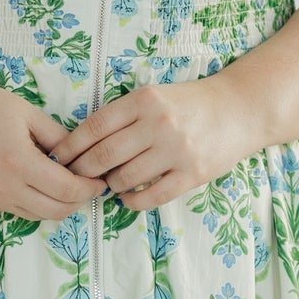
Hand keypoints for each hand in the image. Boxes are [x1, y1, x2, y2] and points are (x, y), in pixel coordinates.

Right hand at [0, 79, 110, 223]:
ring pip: (40, 216)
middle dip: (80, 201)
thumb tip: (81, 156)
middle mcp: (6, 187)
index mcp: (19, 162)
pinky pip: (22, 212)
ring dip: (60, 205)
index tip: (101, 179)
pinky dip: (39, 204)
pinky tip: (43, 185)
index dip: (90, 188)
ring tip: (68, 185)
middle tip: (90, 185)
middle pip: (57, 211)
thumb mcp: (27, 113)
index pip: (67, 190)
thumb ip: (58, 137)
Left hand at [45, 75, 263, 211]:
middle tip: (75, 178)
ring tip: (107, 184)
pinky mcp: (193, 174)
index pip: (95, 127)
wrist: (239, 109)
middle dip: (82, 171)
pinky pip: (152, 196)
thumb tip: (81, 145)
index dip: (71, 146)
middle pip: (104, 155)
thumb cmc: (188, 104)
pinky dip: (132, 202)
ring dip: (110, 185)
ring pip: (125, 178)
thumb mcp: (153, 96)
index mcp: (144, 100)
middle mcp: (158, 124)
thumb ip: (122, 116)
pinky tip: (127, 198)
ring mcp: (177, 150)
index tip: (58, 159)